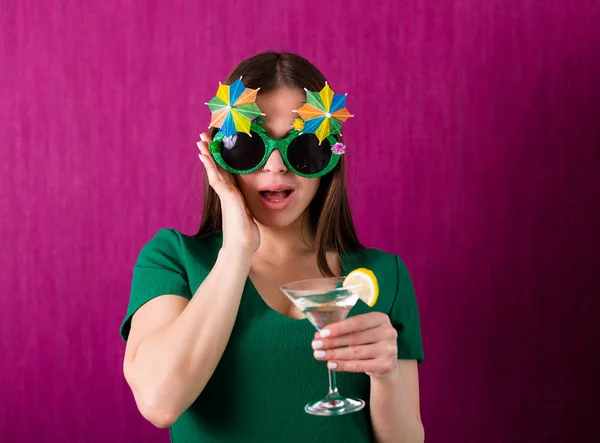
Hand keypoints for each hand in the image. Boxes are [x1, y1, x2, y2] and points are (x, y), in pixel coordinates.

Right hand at [197, 133, 259, 253]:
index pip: (226, 175)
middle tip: (203, 138)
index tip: (215, 150)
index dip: (220, 162)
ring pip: (215, 170)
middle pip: (218, 169)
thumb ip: (247, 212)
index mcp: (234, 198)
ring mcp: (226, 195)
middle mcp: (228, 194)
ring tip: (200, 140)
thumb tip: (248, 214)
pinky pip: (216, 177)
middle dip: (211, 153)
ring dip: (208, 154)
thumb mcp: (249, 219)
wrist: (242, 248)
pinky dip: (210, 165)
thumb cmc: (246, 238)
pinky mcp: (227, 196)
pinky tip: (204, 155)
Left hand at [311, 312, 398, 380]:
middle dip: (332, 341)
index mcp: (381, 319)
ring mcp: (389, 349)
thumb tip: (319, 335)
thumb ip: (344, 331)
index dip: (338, 327)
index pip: (357, 322)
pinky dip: (343, 365)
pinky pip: (359, 365)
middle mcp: (388, 332)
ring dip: (334, 354)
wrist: (387, 365)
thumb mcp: (361, 333)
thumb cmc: (369, 344)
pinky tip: (331, 364)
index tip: (322, 333)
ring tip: (319, 355)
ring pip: (355, 352)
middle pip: (354, 337)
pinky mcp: (386, 365)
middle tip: (315, 344)